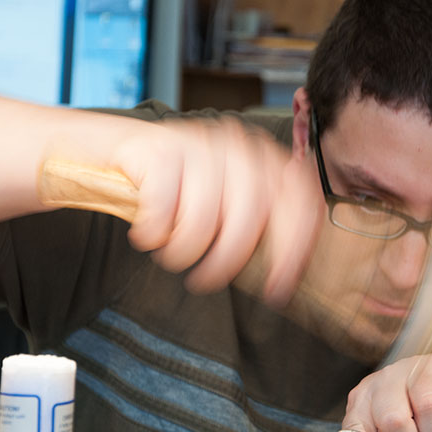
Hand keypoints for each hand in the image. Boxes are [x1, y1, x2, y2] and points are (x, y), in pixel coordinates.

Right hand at [110, 117, 322, 303]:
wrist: (129, 150)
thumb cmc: (186, 190)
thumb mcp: (229, 205)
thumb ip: (260, 229)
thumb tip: (281, 280)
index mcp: (268, 160)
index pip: (301, 201)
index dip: (294, 248)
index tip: (278, 287)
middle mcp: (241, 147)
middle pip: (252, 212)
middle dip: (230, 258)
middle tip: (209, 281)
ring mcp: (204, 144)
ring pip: (205, 216)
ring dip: (183, 251)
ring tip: (172, 257)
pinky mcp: (165, 149)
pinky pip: (165, 208)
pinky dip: (154, 233)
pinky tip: (149, 236)